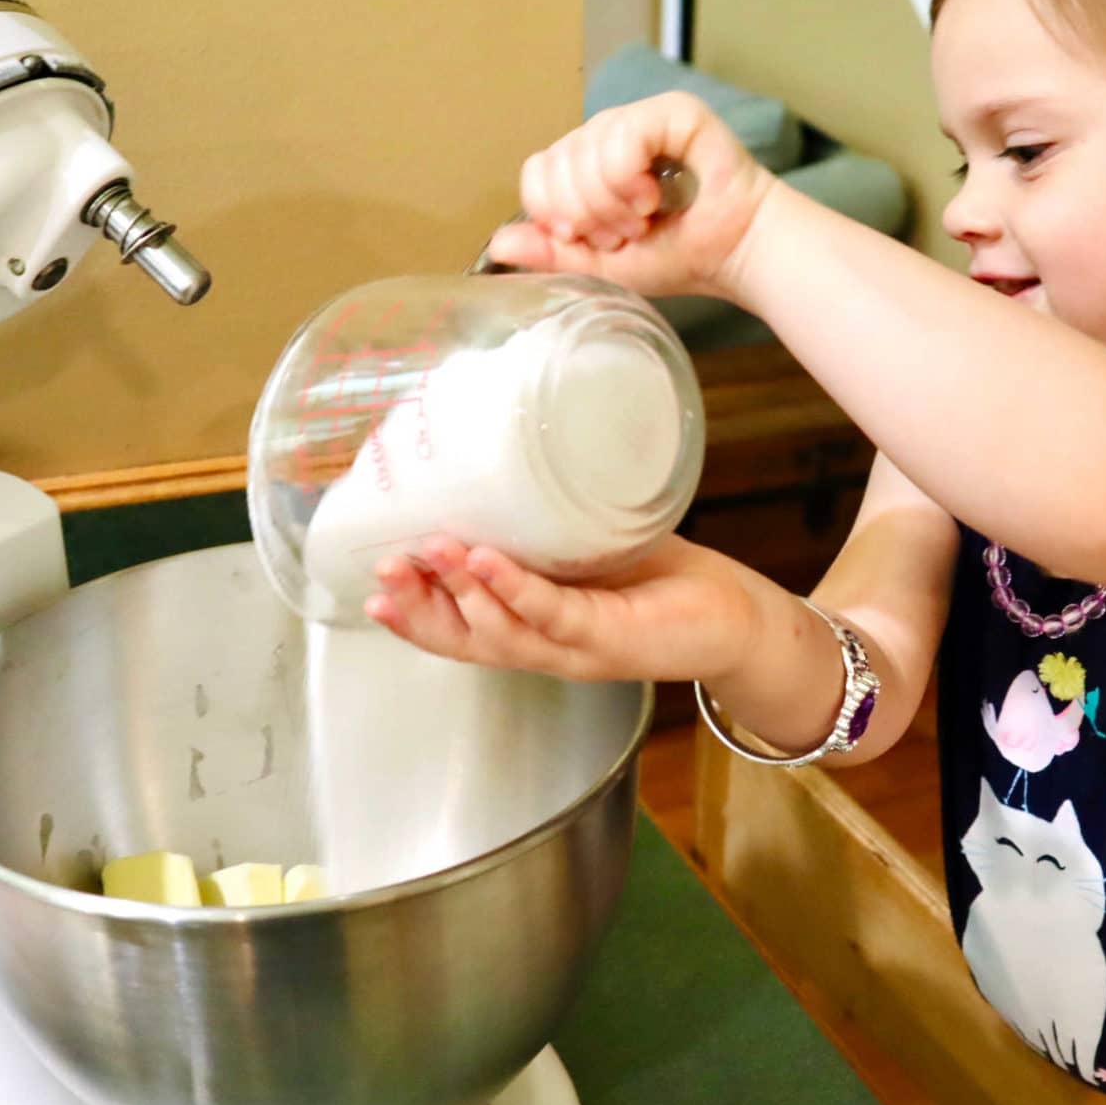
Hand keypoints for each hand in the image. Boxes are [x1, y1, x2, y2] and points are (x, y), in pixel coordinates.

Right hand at [366, 534, 763, 683]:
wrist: (734, 617)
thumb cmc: (659, 578)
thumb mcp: (588, 548)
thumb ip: (546, 524)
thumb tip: (502, 457)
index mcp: (532, 629)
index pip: (459, 633)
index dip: (413, 618)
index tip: (371, 590)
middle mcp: (545, 648)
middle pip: (465, 640)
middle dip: (419, 607)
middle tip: (383, 570)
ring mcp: (575, 648)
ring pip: (500, 632)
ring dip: (459, 590)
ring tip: (430, 548)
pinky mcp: (611, 637)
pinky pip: (553, 613)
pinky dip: (516, 588)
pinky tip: (488, 559)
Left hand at [484, 91, 777, 302]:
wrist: (735, 253)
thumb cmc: (678, 255)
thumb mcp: (602, 267)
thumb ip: (553, 255)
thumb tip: (499, 247)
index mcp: (585, 164)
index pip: (536, 173)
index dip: (553, 213)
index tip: (590, 239)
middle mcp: (606, 133)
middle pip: (555, 164)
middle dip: (585, 215)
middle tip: (625, 233)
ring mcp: (637, 119)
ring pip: (584, 152)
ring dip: (610, 204)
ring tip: (644, 218)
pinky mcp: (670, 112)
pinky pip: (620, 139)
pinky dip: (628, 180)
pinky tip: (654, 197)